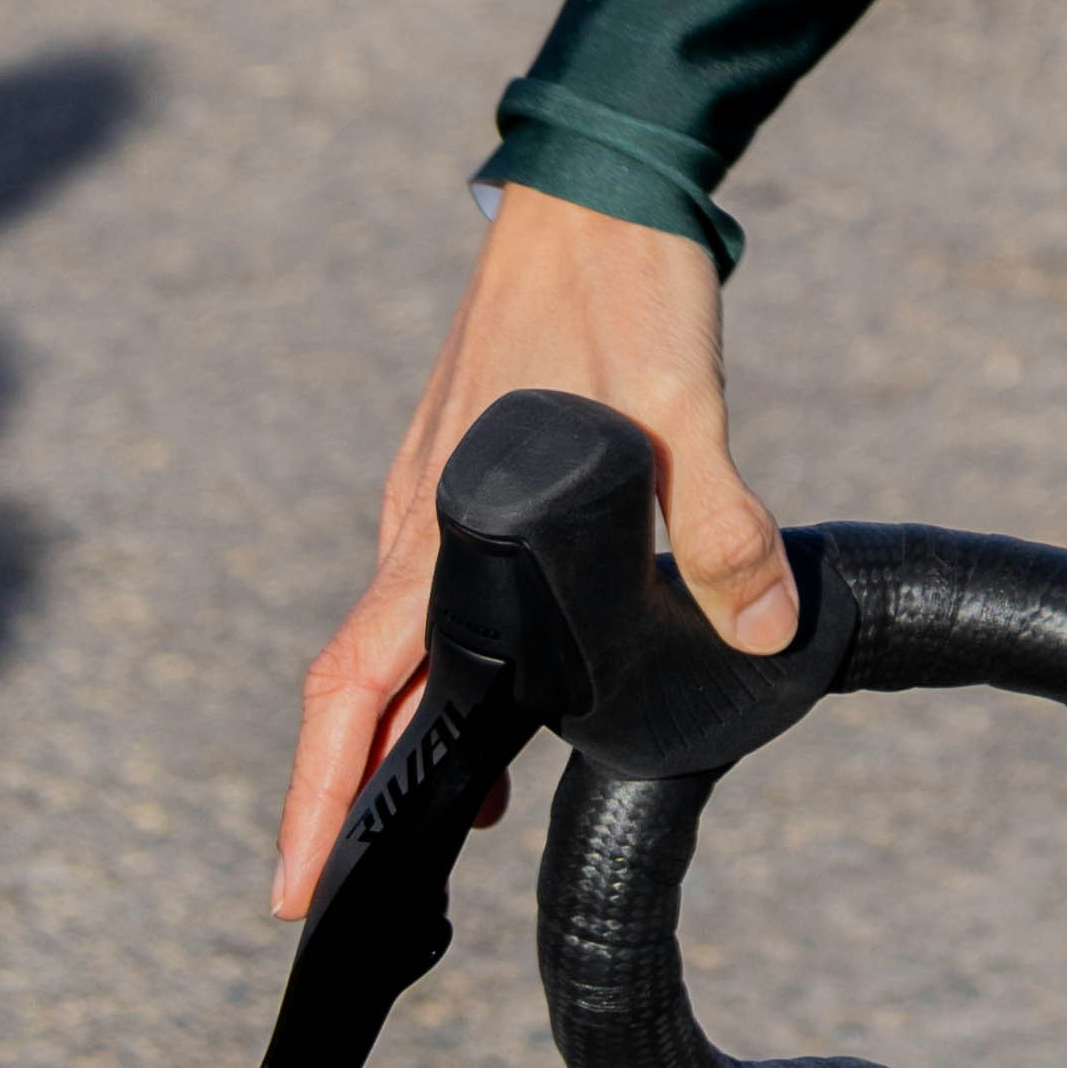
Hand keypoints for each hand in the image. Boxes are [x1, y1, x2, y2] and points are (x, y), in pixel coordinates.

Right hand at [267, 184, 799, 918]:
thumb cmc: (624, 286)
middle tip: (360, 887)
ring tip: (451, 808)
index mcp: (443, 523)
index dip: (325, 791)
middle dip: (346, 790)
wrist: (595, 181)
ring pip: (390, 635)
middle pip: (354, 682)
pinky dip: (432, 653)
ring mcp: (427, 488)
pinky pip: (419, 585)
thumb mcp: (684, 406)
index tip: (307, 884)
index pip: (354, 684)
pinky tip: (495, 675)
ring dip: (400, 723)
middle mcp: (414, 516)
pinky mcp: (455, 461)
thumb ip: (722, 523)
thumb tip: (759, 628)